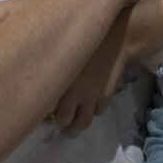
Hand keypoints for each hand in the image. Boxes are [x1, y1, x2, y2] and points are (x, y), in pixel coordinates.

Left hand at [50, 7, 130, 128]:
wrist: (114, 40)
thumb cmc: (86, 44)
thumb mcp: (66, 58)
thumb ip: (58, 74)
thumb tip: (49, 87)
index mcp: (65, 86)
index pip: (60, 115)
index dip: (57, 117)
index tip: (53, 112)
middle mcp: (79, 95)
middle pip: (74, 122)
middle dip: (69, 122)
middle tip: (66, 116)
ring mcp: (94, 97)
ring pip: (88, 119)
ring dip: (83, 115)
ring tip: (80, 108)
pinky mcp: (107, 95)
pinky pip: (100, 110)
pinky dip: (95, 108)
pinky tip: (92, 99)